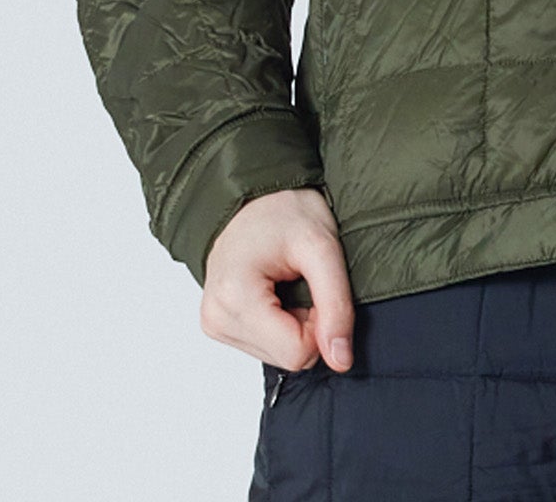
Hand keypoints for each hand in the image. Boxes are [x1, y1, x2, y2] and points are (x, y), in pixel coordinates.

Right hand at [199, 186, 354, 373]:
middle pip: (287, 358)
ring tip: (287, 280)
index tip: (315, 282)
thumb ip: (335, 305)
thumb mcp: (321, 247)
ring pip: (278, 355)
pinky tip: (275, 290)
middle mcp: (215, 318)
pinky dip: (280, 322)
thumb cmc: (283, 210)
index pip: (297, 352)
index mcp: (234, 298)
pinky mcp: (219, 325)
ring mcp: (214, 324)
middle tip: (301, 278)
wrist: (254, 194)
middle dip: (306, 323)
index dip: (320, 322)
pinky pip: (266, 345)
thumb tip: (341, 361)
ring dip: (294, 322)